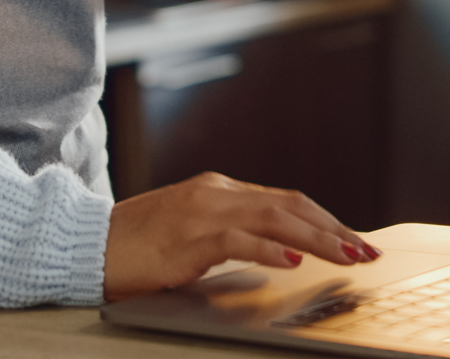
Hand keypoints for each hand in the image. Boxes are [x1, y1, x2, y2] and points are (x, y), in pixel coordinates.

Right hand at [103, 172, 379, 300]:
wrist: (83, 244)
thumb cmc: (135, 246)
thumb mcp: (191, 235)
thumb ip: (231, 235)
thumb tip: (279, 251)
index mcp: (218, 190)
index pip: (286, 200)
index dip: (325, 220)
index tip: (354, 240)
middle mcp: (215, 192)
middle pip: (290, 204)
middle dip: (333, 228)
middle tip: (366, 250)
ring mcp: (201, 210)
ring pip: (274, 216)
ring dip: (317, 238)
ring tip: (346, 255)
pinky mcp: (186, 235)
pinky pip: (237, 237)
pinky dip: (270, 247)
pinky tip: (293, 260)